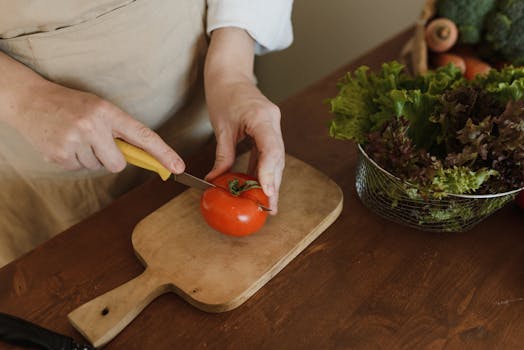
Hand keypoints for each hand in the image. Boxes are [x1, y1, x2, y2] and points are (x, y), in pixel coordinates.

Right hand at [11, 80, 184, 173]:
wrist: (29, 99)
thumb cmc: (70, 104)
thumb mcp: (98, 108)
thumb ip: (119, 130)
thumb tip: (140, 157)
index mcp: (107, 112)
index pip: (143, 136)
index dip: (163, 153)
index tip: (178, 167)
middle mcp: (92, 126)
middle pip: (119, 164)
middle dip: (112, 158)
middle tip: (96, 141)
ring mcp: (75, 142)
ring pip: (98, 167)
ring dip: (90, 157)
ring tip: (75, 137)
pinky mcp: (59, 155)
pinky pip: (80, 169)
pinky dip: (75, 160)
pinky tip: (64, 143)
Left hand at [204, 28, 284, 212]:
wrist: (230, 74)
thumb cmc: (223, 94)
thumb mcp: (220, 126)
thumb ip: (223, 155)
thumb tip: (217, 180)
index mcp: (261, 116)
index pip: (271, 148)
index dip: (270, 172)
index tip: (268, 191)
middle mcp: (273, 121)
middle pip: (277, 157)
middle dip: (274, 184)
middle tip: (271, 207)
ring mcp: (274, 125)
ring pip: (276, 158)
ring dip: (272, 180)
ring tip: (269, 203)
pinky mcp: (270, 129)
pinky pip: (270, 153)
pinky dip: (266, 169)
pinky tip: (261, 186)